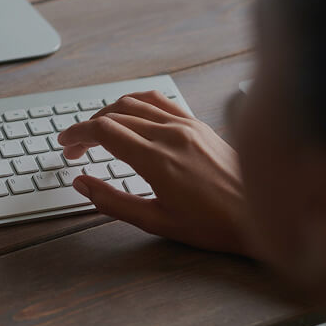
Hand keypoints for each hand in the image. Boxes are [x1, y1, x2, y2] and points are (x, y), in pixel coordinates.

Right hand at [58, 91, 253, 256]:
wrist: (260, 214)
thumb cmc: (213, 224)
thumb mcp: (156, 222)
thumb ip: (112, 201)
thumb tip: (81, 183)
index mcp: (157, 160)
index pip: (104, 131)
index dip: (77, 135)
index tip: (65, 145)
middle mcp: (171, 135)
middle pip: (114, 115)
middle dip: (87, 129)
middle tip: (75, 148)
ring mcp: (186, 125)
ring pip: (135, 103)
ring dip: (108, 113)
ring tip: (97, 132)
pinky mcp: (198, 123)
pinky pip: (160, 101)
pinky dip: (136, 103)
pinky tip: (129, 115)